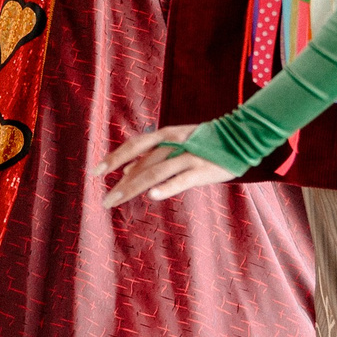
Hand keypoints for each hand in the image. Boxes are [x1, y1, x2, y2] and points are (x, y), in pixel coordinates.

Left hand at [101, 125, 235, 207]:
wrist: (240, 135)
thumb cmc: (204, 142)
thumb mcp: (175, 143)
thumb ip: (151, 156)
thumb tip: (125, 171)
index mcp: (164, 136)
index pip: (133, 146)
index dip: (114, 158)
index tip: (95, 172)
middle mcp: (172, 144)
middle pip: (141, 164)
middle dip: (121, 183)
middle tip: (105, 201)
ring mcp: (187, 156)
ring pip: (155, 172)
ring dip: (133, 187)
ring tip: (116, 200)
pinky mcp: (202, 169)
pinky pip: (181, 179)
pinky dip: (166, 187)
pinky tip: (152, 196)